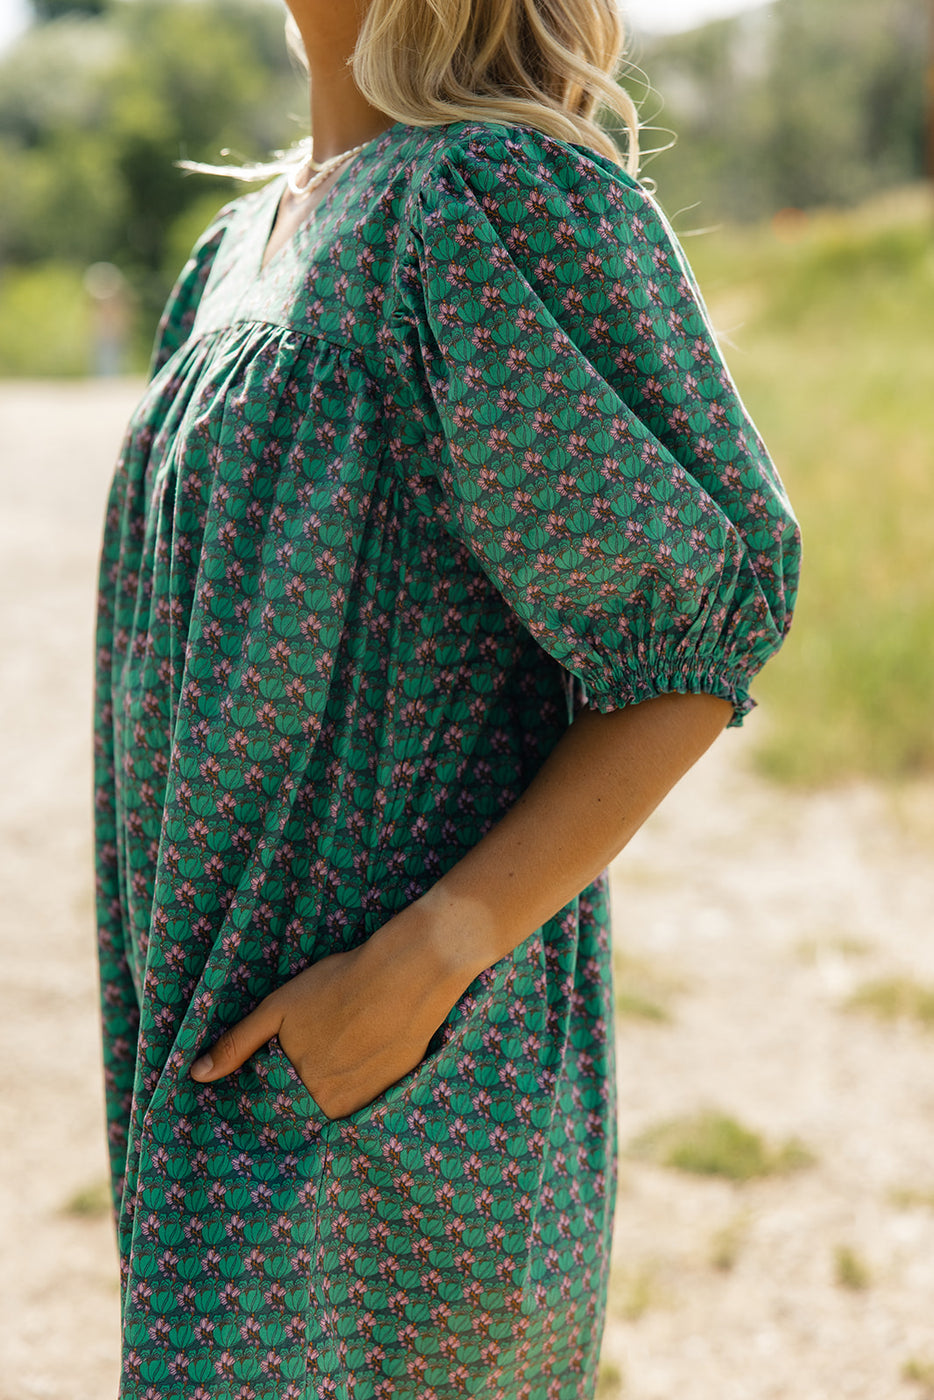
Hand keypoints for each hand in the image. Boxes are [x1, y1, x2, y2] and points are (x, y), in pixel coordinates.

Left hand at [189, 902, 476, 1119]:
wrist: (407, 976)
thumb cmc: (337, 985)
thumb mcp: (278, 1009)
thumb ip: (238, 1044)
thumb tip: (196, 1076)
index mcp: (299, 1090)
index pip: (272, 1108)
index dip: (269, 1091)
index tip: (272, 1075)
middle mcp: (331, 1107)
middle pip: (303, 1108)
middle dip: (299, 1090)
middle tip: (313, 1051)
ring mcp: (365, 1102)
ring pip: (332, 1106)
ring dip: (327, 1089)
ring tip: (336, 1049)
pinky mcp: (392, 1092)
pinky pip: (363, 1101)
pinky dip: (355, 1084)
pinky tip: (359, 1052)